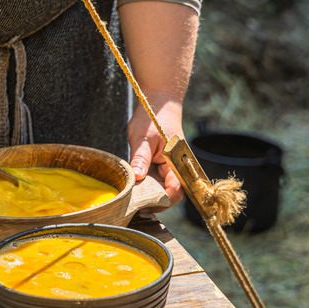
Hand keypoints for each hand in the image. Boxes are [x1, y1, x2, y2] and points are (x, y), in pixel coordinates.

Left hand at [127, 92, 184, 210]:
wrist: (159, 101)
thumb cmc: (154, 117)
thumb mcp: (143, 138)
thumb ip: (140, 158)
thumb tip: (137, 178)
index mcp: (177, 161)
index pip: (176, 190)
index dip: (163, 200)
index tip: (145, 205)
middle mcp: (175, 166)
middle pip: (169, 193)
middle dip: (154, 201)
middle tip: (133, 206)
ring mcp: (167, 166)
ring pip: (160, 188)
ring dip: (147, 194)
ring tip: (131, 200)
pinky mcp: (158, 164)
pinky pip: (153, 180)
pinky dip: (144, 185)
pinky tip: (132, 189)